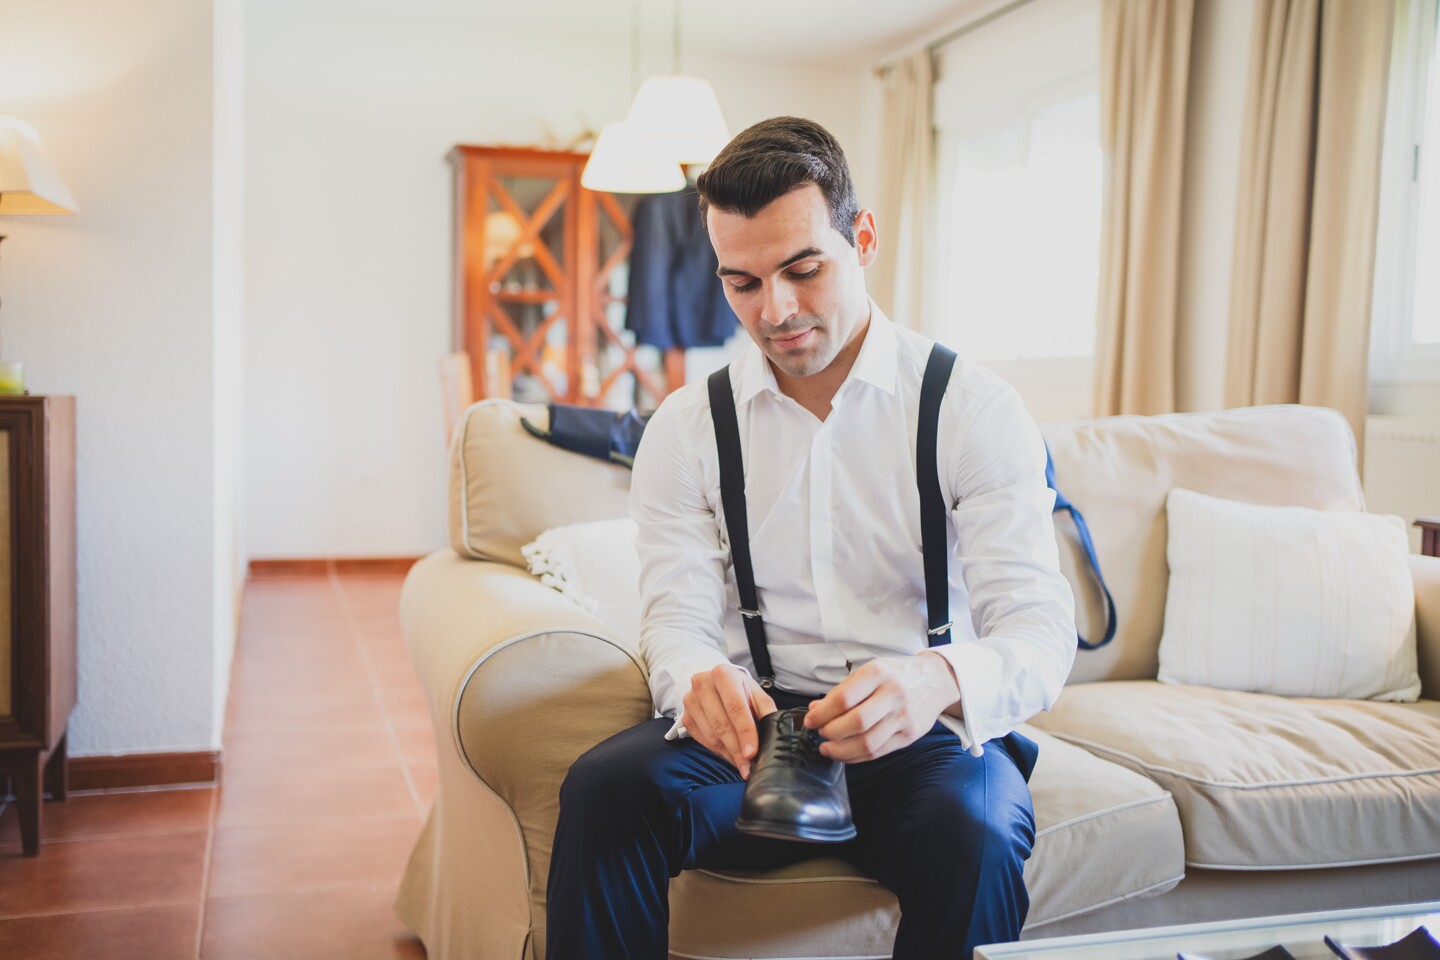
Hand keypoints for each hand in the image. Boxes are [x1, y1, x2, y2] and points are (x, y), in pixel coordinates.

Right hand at [682, 664, 776, 778]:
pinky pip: (703, 740)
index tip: (752, 753)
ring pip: (711, 735)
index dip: (745, 732)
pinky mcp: (685, 717)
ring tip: (742, 763)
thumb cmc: (739, 690)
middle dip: (737, 749)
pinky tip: (730, 754)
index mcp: (723, 675)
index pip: (736, 708)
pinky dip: (719, 752)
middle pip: (722, 725)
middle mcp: (703, 684)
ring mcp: (691, 701)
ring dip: (729, 753)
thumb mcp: (756, 695)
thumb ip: (767, 713)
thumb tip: (774, 736)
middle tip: (749, 766)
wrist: (716, 684)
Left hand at [803, 652, 960, 762]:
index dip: (822, 713)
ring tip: (827, 747)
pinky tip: (845, 753)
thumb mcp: (869, 671)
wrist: (935, 679)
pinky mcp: (909, 736)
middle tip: (819, 733)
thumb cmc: (896, 674)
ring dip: (841, 750)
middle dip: (830, 732)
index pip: (844, 698)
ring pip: (867, 743)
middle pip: (856, 723)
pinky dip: (856, 757)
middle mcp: (893, 695)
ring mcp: (903, 717)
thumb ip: (842, 691)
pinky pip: (878, 752)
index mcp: (878, 674)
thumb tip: (815, 710)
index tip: (810, 720)